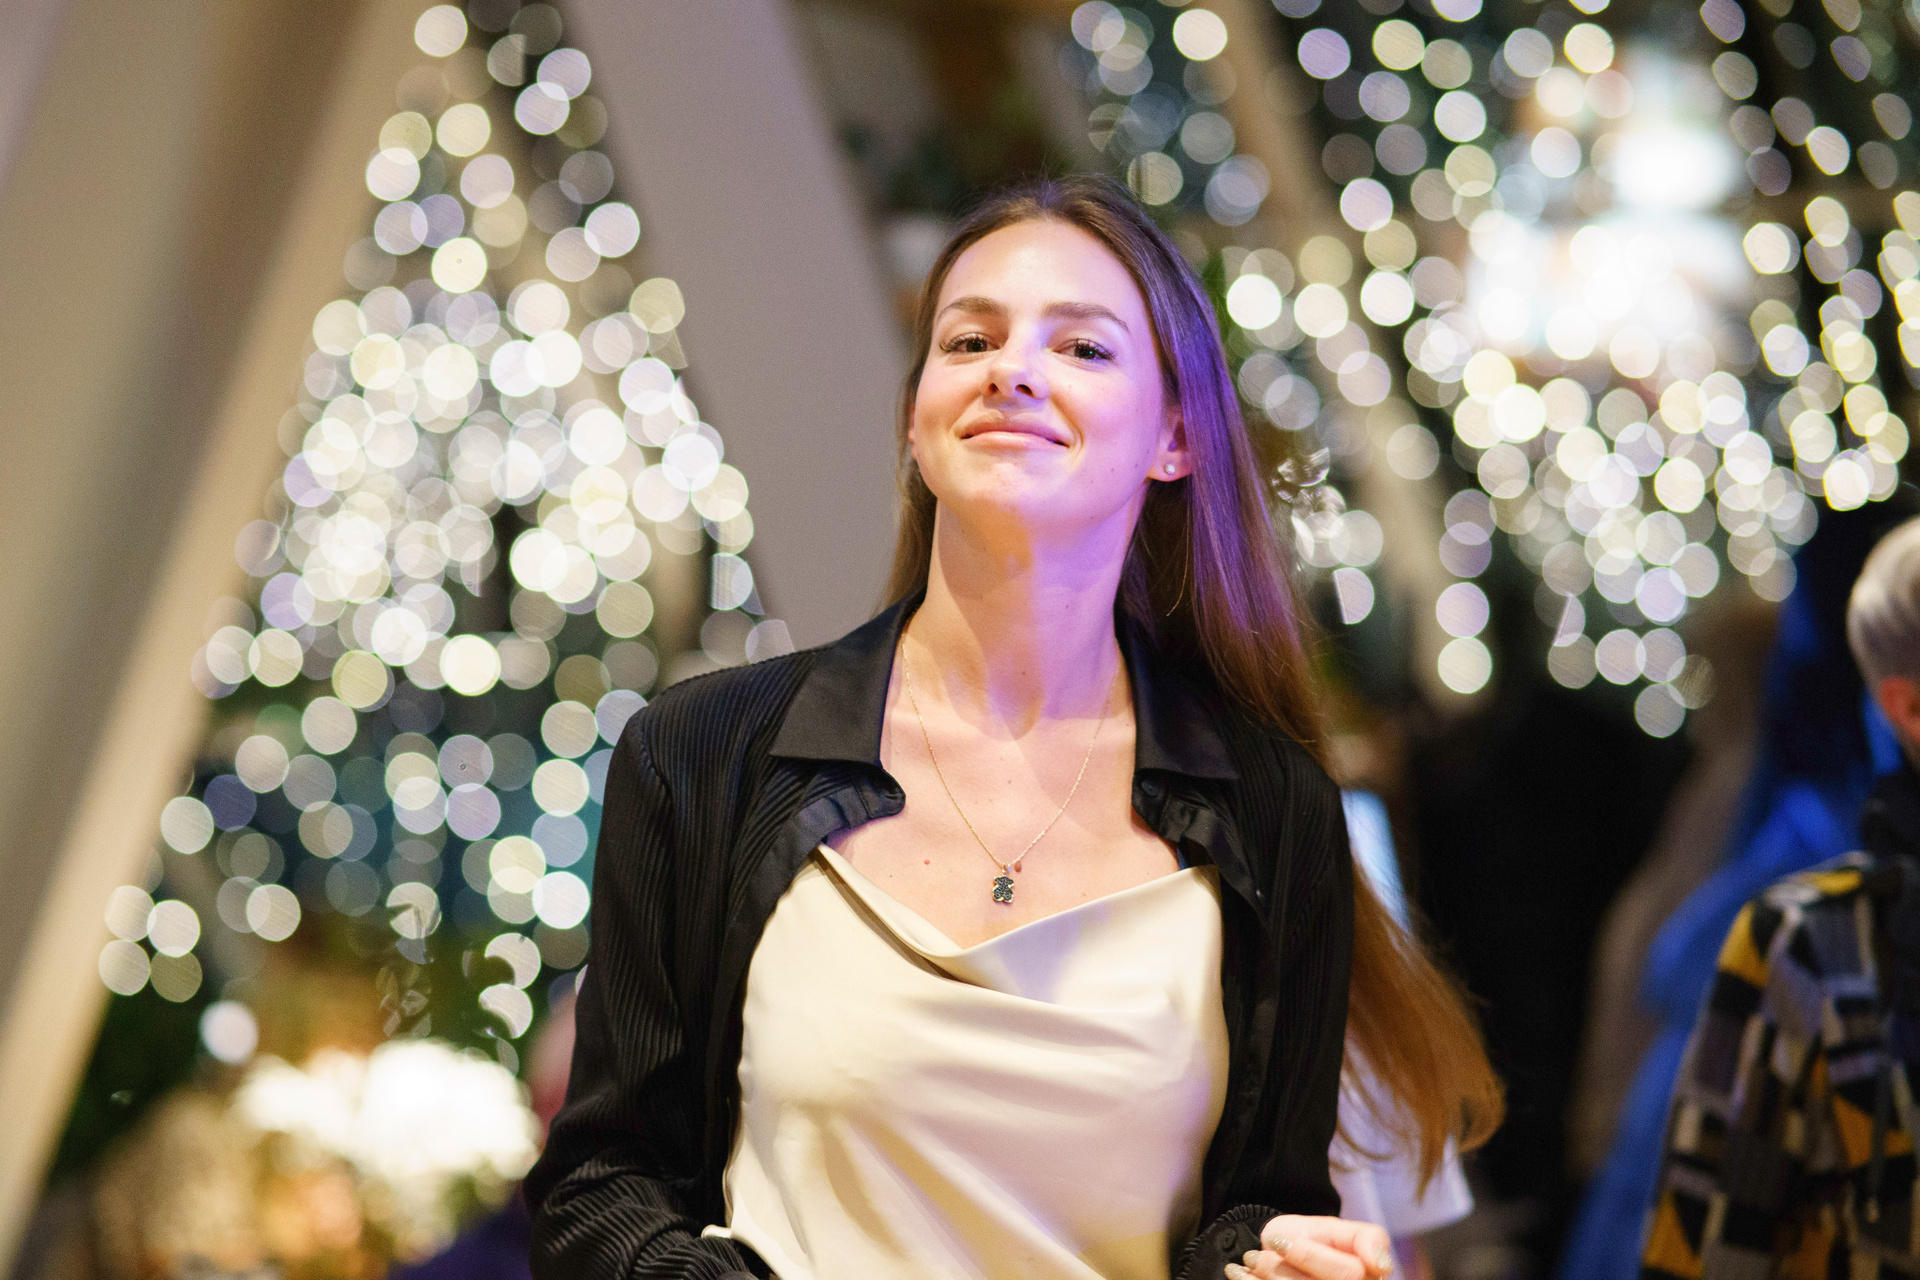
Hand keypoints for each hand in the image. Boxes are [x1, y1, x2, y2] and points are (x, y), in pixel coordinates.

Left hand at [1223, 1216, 1394, 1279]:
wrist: (1280, 1251)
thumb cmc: (1313, 1240)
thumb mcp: (1337, 1229)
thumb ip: (1366, 1239)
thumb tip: (1382, 1266)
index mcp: (1368, 1278)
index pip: (1347, 1273)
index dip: (1307, 1255)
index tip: (1278, 1240)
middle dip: (1278, 1269)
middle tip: (1255, 1254)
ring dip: (1265, 1277)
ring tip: (1250, 1262)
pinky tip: (1240, 1275)